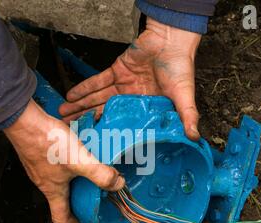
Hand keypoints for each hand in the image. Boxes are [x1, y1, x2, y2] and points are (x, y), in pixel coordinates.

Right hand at [4, 99, 124, 222]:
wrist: (24, 120)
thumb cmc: (47, 142)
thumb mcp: (79, 160)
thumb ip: (100, 173)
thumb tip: (118, 185)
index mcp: (53, 190)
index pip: (62, 219)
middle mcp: (44, 182)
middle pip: (61, 200)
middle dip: (78, 202)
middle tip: (95, 198)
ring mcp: (39, 167)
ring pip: (59, 181)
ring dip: (74, 181)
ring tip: (90, 174)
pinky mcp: (38, 153)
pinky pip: (55, 165)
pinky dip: (68, 165)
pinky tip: (78, 153)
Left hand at [59, 18, 201, 139]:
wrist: (171, 40)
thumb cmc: (180, 68)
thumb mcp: (184, 95)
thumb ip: (188, 115)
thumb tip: (196, 138)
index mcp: (146, 108)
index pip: (126, 125)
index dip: (112, 134)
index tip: (98, 145)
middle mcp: (132, 99)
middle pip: (106, 114)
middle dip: (89, 122)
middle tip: (72, 132)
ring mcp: (122, 85)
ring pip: (98, 99)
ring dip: (81, 107)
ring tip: (64, 116)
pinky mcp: (116, 71)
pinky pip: (97, 81)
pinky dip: (83, 88)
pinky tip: (70, 97)